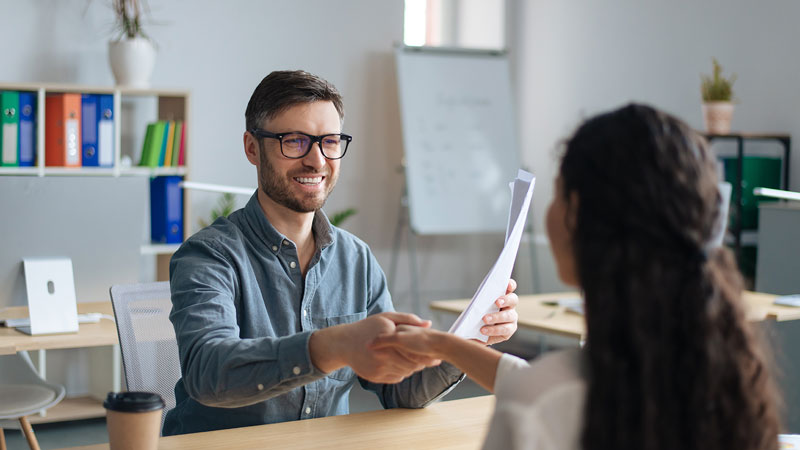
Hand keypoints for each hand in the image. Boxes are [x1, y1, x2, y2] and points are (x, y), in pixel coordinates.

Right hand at [315, 312, 440, 383]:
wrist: (344, 344)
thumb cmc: (367, 328)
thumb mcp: (386, 317)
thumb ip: (408, 319)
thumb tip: (428, 324)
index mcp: (389, 341)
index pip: (414, 352)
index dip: (426, 355)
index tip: (435, 354)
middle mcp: (383, 357)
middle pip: (411, 365)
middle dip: (422, 363)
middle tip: (430, 360)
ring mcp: (378, 369)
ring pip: (405, 373)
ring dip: (412, 368)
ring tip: (414, 361)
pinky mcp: (375, 377)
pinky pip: (395, 378)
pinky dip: (401, 373)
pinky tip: (400, 365)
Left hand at [479, 279, 518, 344]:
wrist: (477, 331)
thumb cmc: (478, 314)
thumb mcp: (478, 306)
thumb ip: (480, 301)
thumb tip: (476, 301)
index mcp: (503, 296)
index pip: (510, 287)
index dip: (510, 284)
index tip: (507, 284)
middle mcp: (510, 306)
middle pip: (513, 300)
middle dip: (506, 300)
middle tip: (497, 302)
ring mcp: (512, 318)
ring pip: (509, 316)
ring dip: (497, 317)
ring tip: (485, 319)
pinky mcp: (509, 330)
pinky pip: (504, 330)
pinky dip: (493, 330)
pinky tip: (483, 330)